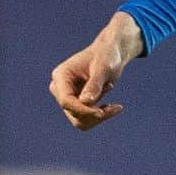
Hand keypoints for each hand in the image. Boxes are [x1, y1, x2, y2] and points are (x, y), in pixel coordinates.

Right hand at [49, 12, 143, 130]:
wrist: (111, 54)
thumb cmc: (106, 55)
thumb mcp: (103, 68)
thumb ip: (94, 84)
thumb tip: (85, 102)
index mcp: (61, 76)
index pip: (66, 101)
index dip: (82, 110)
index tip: (101, 112)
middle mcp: (60, 88)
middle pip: (72, 113)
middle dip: (93, 113)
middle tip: (115, 107)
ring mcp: (68, 97)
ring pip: (79, 120)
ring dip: (98, 116)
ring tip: (115, 106)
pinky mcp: (77, 103)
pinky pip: (86, 119)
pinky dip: (100, 115)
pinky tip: (114, 107)